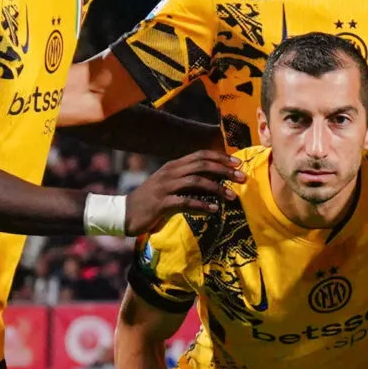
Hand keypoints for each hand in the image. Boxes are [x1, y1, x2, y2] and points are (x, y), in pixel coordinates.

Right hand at [126, 149, 240, 233]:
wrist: (125, 213)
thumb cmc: (152, 201)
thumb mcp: (170, 187)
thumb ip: (189, 182)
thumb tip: (214, 183)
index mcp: (174, 166)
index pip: (200, 155)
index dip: (220, 157)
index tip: (238, 163)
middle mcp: (170, 172)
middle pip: (202, 165)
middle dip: (224, 170)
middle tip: (242, 177)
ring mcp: (165, 187)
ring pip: (196, 181)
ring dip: (217, 188)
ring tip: (232, 196)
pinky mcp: (161, 203)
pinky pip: (185, 201)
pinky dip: (202, 205)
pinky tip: (214, 209)